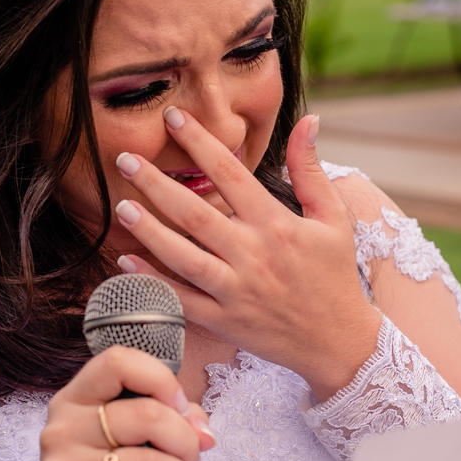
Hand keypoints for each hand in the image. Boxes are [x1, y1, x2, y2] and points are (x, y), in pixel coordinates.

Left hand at [113, 109, 380, 400]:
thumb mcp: (333, 218)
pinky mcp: (225, 321)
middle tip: (125, 159)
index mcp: (277, 224)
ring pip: (183, 257)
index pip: (231, 174)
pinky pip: (182, 299)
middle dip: (156, 184)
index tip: (173, 118)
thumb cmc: (335, 276)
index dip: (201, 142)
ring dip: (149, 231)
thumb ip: (311, 170)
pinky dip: (153, 281)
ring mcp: (236, 290)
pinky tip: (126, 261)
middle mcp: (253, 255)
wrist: (339, 342)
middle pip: (195, 213)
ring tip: (121, 206)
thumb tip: (310, 119)